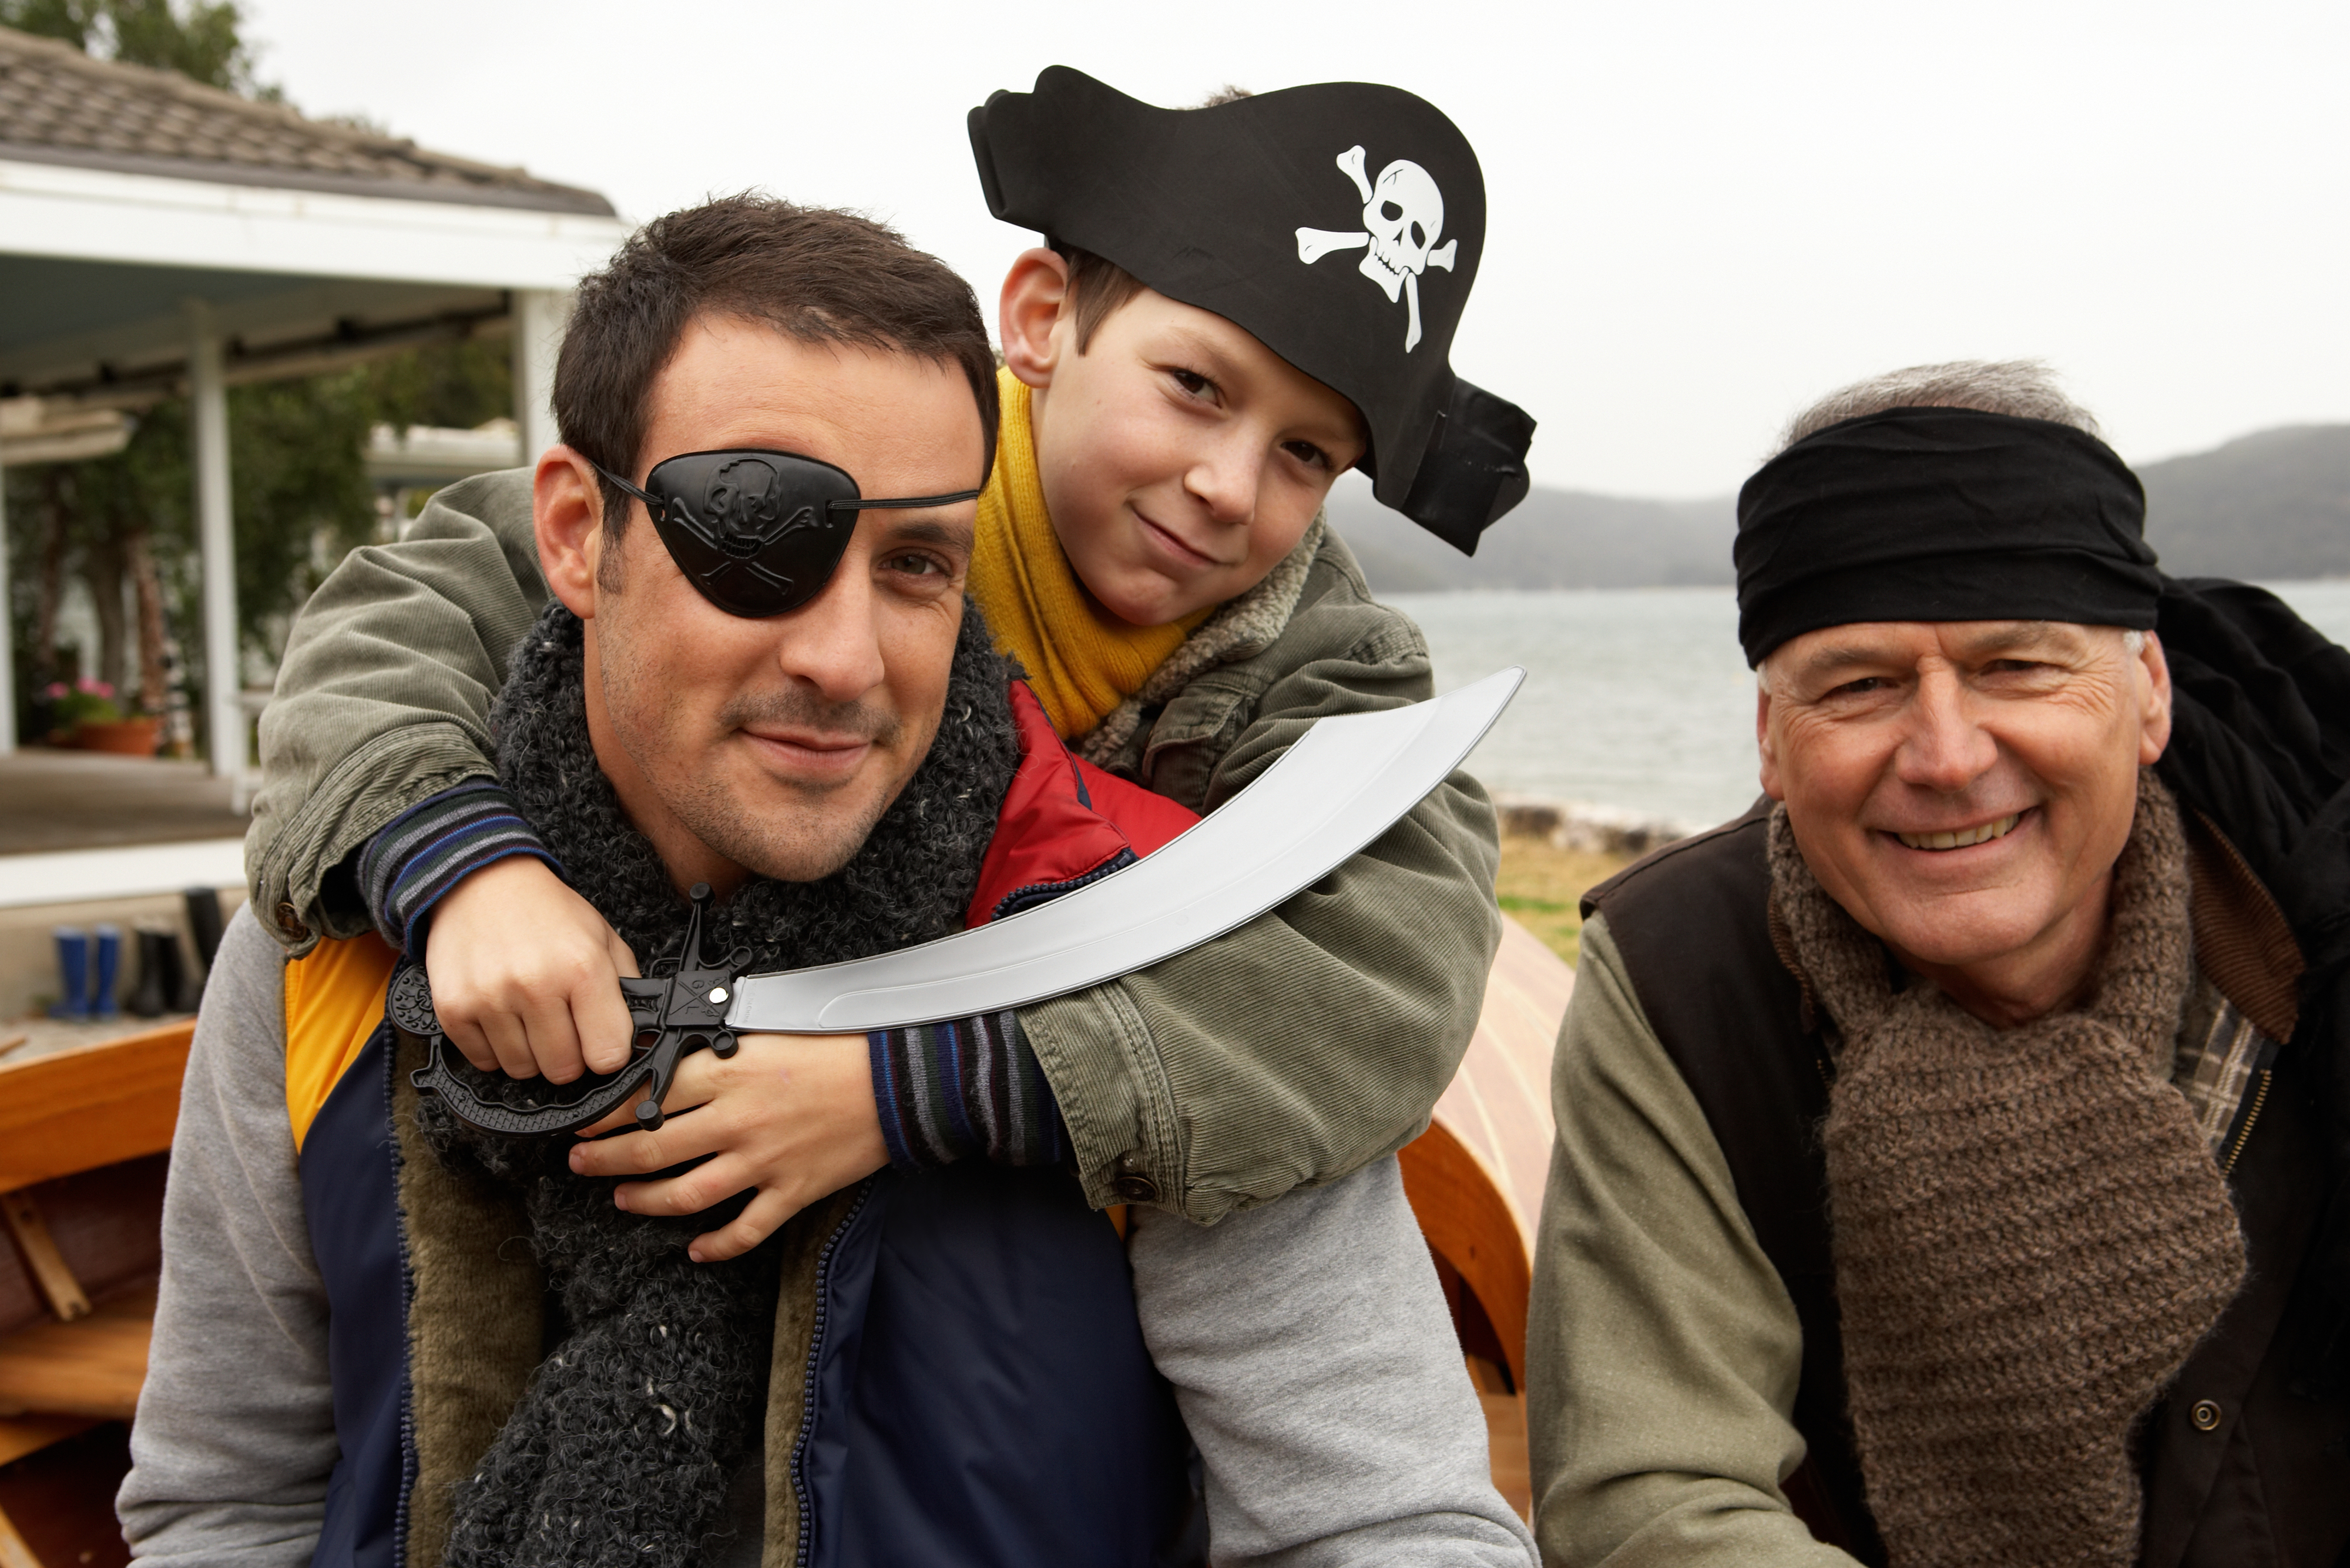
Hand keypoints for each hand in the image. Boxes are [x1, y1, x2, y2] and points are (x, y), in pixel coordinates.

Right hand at [423, 856, 640, 1082]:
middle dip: (569, 1055)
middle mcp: (534, 985)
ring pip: (522, 1070)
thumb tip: (644, 1039)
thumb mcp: (604, 939)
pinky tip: (503, 1016)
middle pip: (563, 1070)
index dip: (607, 1053)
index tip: (601, 1042)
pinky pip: (484, 1062)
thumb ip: (629, 990)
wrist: (483, 883)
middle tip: (564, 1025)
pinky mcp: (453, 1009)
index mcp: (582, 968)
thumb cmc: (549, 914)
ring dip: (531, 1053)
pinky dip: (496, 1049)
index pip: (608, 1054)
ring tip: (531, 1015)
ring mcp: (489, 999)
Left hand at [571, 1032, 888, 1261]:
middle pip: (650, 1149)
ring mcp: (764, 1161)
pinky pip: (745, 1230)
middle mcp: (737, 1120)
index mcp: (729, 1072)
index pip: (647, 1096)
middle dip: (604, 1159)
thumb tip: (674, 1060)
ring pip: (686, 1194)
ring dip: (644, 1201)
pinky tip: (696, 1250)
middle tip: (581, 1162)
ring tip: (621, 1199)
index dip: (606, 1113)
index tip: (584, 1119)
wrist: (901, 1079)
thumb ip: (721, 1050)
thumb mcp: (769, 1033)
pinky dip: (716, 1245)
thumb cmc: (840, 1046)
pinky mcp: (792, 1190)